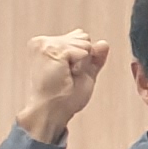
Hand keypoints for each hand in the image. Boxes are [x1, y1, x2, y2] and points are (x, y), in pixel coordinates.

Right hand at [19, 29, 111, 143]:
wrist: (52, 111)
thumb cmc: (64, 98)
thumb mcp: (85, 74)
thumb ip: (94, 58)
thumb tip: (104, 43)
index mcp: (47, 44)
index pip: (81, 37)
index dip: (84, 58)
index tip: (69, 73)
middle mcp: (43, 41)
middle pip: (84, 38)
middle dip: (83, 58)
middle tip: (67, 76)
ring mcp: (45, 44)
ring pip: (84, 43)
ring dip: (81, 63)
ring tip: (66, 76)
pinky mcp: (51, 50)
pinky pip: (82, 51)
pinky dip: (81, 65)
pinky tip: (67, 75)